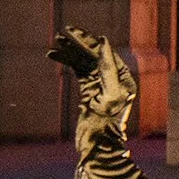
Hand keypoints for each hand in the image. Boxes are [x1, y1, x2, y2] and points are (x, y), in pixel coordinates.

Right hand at [52, 27, 136, 141]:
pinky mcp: (90, 90)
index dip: (88, 40)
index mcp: (123, 78)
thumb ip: (109, 69)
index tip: (73, 31)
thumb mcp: (110, 95)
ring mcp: (101, 84)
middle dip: (79, 42)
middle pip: (94, 54)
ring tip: (56, 43)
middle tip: (64, 32)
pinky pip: (78, 71)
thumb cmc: (107, 125)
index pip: (104, 52)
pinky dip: (67, 62)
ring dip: (71, 51)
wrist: (98, 147)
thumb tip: (103, 42)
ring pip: (84, 61)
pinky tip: (55, 56)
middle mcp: (114, 78)